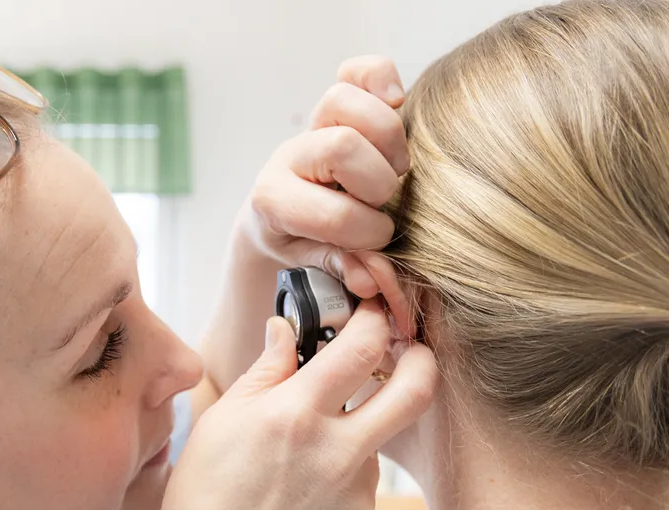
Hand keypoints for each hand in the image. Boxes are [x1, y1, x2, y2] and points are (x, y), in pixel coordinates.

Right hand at [147, 299, 437, 509]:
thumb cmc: (204, 499)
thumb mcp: (222, 420)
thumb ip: (266, 370)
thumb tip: (286, 330)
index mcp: (296, 414)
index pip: (362, 346)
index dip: (376, 319)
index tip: (373, 315)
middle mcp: (337, 452)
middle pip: (416, 390)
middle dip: (421, 359)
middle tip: (407, 352)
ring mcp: (356, 494)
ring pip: (378, 442)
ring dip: (356, 434)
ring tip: (300, 458)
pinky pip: (362, 487)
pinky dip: (339, 480)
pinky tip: (299, 495)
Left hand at [238, 56, 414, 336]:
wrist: (278, 217)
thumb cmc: (300, 244)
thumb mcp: (310, 265)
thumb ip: (339, 268)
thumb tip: (369, 279)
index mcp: (273, 201)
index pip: (334, 215)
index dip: (368, 233)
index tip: (375, 241)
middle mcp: (287, 156)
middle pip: (343, 146)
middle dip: (379, 182)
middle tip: (383, 201)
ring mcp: (310, 127)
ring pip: (346, 102)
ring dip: (387, 138)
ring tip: (393, 166)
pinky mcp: (334, 105)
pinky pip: (358, 71)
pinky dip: (382, 80)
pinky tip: (396, 104)